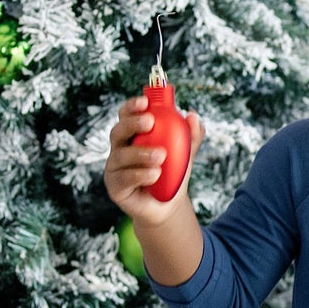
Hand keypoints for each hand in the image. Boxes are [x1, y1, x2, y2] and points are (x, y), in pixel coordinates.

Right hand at [105, 94, 204, 225]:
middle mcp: (120, 148)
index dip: (132, 106)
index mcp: (132, 135)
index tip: (145, 102)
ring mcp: (115, 168)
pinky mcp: (115, 187)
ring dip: (141, 153)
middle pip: (118, 131)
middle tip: (150, 122)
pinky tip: (155, 174)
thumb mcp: (185, 153)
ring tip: (161, 156)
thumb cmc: (171, 174)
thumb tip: (193, 116)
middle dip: (132, 124)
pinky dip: (140, 175)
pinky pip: (125, 178)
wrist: (168, 205)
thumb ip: (191, 136)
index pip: (127, 115)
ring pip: (122, 155)